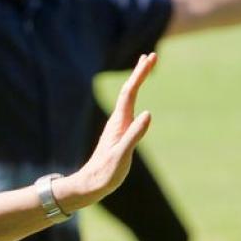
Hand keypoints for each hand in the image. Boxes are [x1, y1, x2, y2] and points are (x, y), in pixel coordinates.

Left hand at [54, 53, 155, 211]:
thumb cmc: (106, 172)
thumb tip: (148, 113)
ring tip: (144, 69)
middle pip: (129, 91)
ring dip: (137, 82)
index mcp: (119, 122)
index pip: (130, 92)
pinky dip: (135, 100)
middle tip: (151, 56)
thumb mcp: (122, 155)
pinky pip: (129, 110)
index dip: (140, 74)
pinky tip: (138, 104)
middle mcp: (117, 120)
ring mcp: (117, 127)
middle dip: (140, 73)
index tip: (149, 58)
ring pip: (128, 99)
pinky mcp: (119, 134)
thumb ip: (134, 135)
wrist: (90, 184)